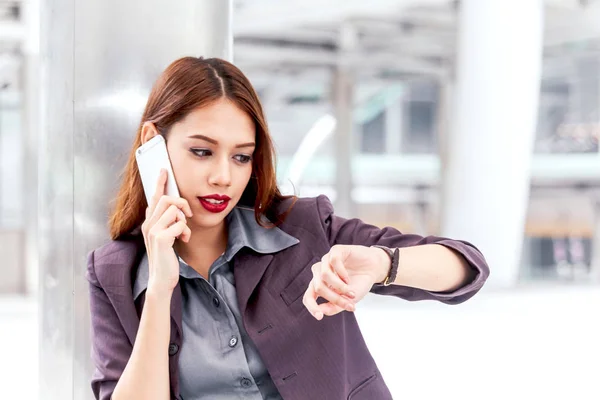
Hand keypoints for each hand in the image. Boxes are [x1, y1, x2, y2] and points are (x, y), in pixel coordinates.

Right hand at [141, 169, 192, 294]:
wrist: (162, 279)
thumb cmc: (166, 259)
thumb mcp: (165, 237)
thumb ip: (166, 223)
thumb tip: (174, 209)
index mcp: (148, 222)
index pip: (153, 197)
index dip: (159, 182)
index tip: (164, 170)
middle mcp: (148, 224)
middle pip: (166, 198)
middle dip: (182, 203)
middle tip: (188, 216)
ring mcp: (153, 231)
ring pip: (174, 209)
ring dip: (184, 221)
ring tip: (184, 234)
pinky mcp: (161, 238)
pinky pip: (180, 223)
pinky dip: (185, 231)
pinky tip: (183, 241)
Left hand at [302, 245, 389, 319]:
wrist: (374, 269)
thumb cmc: (359, 283)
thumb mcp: (347, 300)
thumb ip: (333, 307)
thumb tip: (320, 312)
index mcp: (320, 284)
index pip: (308, 296)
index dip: (311, 307)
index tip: (319, 317)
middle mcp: (320, 272)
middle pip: (318, 286)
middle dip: (334, 298)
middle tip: (349, 303)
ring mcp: (327, 260)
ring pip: (324, 274)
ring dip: (339, 286)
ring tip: (350, 291)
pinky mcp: (336, 251)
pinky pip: (333, 261)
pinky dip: (341, 272)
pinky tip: (348, 278)